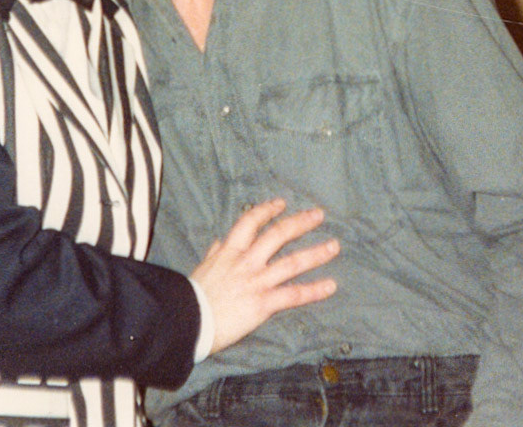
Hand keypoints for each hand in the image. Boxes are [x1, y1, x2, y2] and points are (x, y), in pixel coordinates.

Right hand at [190, 198, 338, 354]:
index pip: (251, 221)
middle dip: (300, 223)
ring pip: (292, 262)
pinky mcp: (263, 303)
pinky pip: (293, 294)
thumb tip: (220, 242)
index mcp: (230, 251)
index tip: (281, 203)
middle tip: (318, 215)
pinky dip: (314, 290)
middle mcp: (247, 262)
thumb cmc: (193, 295)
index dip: (267, 210)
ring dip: (315, 253)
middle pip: (278, 235)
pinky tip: (330, 286)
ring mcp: (257, 281)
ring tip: (334, 246)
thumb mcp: (203, 268)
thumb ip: (215, 253)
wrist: (188, 319)